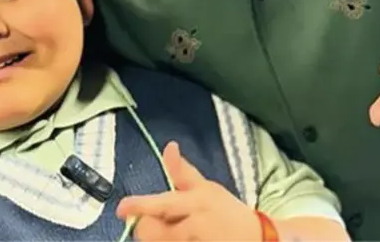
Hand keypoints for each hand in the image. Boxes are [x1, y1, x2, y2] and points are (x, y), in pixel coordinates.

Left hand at [116, 142, 261, 240]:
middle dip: (147, 228)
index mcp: (195, 201)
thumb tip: (168, 146)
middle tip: (160, 224)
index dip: (140, 206)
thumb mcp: (207, 188)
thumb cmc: (227, 212)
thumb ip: (182, 172)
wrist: (257, 239)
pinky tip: (185, 240)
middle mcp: (194, 225)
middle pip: (150, 231)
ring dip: (160, 239)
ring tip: (181, 234)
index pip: (162, 204)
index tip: (122, 208)